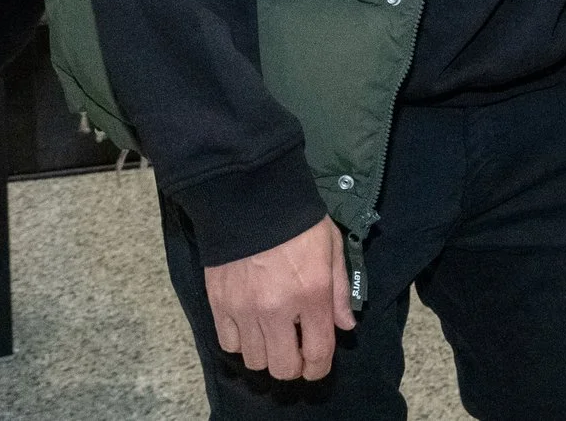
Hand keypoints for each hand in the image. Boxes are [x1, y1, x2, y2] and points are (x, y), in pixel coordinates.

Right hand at [203, 216, 354, 382]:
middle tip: (295, 353)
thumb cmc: (299, 221)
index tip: (317, 366)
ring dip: (267, 354)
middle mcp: (278, 308)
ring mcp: (245, 309)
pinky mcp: (220, 303)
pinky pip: (229, 344)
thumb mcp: (332, 248)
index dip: (319, 368)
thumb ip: (341, 290)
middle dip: (293, 366)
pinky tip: (250, 326)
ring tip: (272, 336)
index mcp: (312, 294)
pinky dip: (241, 342)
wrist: (251, 198)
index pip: (317, 352)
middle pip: (283, 367)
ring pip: (255, 360)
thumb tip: (345, 327)